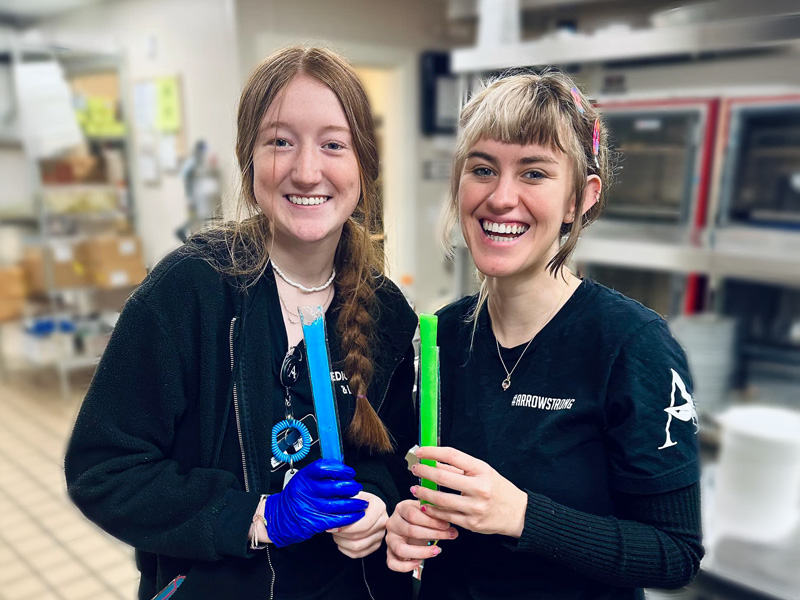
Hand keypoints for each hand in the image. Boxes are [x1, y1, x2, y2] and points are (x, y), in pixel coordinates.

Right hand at [264, 459, 367, 546]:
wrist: (277, 518)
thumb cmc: (294, 498)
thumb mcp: (302, 480)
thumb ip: (320, 476)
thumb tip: (343, 473)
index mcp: (303, 477)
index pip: (323, 467)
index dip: (339, 469)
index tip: (350, 472)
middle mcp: (306, 491)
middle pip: (334, 487)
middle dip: (351, 487)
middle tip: (357, 488)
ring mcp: (309, 507)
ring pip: (338, 505)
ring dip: (354, 504)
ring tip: (361, 503)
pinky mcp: (313, 522)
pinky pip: (335, 520)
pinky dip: (348, 518)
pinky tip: (355, 515)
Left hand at [329, 491, 386, 557]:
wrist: (366, 506)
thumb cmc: (358, 500)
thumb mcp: (353, 495)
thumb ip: (346, 501)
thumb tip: (332, 508)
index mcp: (379, 508)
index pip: (365, 523)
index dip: (348, 527)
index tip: (335, 525)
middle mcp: (383, 523)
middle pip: (360, 536)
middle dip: (341, 534)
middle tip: (331, 528)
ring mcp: (380, 536)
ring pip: (357, 547)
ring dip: (342, 542)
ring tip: (336, 533)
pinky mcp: (375, 546)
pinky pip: (357, 554)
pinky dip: (345, 549)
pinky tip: (341, 540)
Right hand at [385, 499, 457, 572]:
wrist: (407, 523)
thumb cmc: (420, 518)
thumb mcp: (427, 512)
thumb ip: (438, 518)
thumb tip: (454, 531)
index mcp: (401, 508)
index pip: (413, 514)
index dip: (431, 520)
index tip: (446, 525)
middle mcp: (393, 523)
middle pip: (411, 531)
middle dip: (433, 534)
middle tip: (448, 535)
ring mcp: (390, 539)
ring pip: (401, 549)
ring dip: (422, 552)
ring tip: (436, 550)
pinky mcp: (389, 553)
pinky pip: (392, 563)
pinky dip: (405, 566)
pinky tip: (419, 562)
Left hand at [409, 446, 526, 537]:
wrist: (519, 514)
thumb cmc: (499, 489)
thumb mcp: (484, 472)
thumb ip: (459, 468)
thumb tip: (435, 461)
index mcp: (482, 470)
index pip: (452, 456)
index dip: (432, 452)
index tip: (420, 451)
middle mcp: (479, 488)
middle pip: (442, 477)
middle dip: (424, 472)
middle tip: (415, 469)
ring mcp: (475, 507)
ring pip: (441, 500)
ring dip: (424, 492)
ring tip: (415, 488)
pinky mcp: (471, 523)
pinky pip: (446, 516)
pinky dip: (432, 510)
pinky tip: (425, 505)